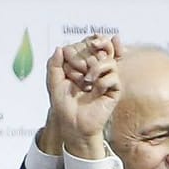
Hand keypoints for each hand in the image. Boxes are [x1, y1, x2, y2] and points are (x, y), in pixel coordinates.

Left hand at [46, 34, 120, 159]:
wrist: (72, 125)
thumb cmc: (64, 106)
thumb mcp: (54, 83)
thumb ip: (54, 64)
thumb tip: (60, 47)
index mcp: (82, 64)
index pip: (85, 44)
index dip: (76, 50)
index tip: (67, 67)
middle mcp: (95, 68)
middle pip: (98, 48)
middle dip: (82, 61)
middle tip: (76, 78)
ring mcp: (106, 78)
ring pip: (108, 60)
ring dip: (95, 68)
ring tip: (86, 81)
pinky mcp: (114, 89)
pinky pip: (113, 76)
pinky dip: (101, 82)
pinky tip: (94, 90)